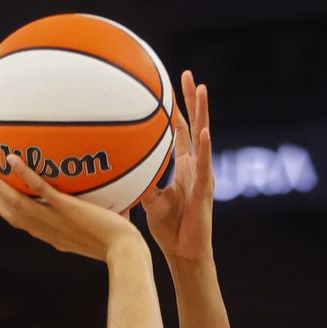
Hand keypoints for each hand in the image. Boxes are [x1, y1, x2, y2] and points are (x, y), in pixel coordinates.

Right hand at [0, 155, 143, 261]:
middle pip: (14, 213)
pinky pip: (40, 190)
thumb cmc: (121, 245)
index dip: (7, 210)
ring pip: (19, 202)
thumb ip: (97, 217)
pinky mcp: (66, 209)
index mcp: (55, 238)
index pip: (25, 224)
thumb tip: (108, 200)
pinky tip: (13, 158)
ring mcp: (56, 219)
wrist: (125, 251)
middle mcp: (50, 230)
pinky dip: (24, 174)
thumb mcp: (102, 232)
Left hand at [142, 70, 214, 262]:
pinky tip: (205, 132)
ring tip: (202, 89)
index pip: (180, 132)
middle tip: (188, 75)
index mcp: (182, 167)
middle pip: (195, 125)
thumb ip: (140, 180)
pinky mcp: (206, 190)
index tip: (169, 86)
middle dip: (192, 100)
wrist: (184, 252)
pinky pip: (205, 166)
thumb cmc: (168, 229)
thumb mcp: (149, 200)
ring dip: (203, 113)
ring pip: (204, 138)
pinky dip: (205, 149)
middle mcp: (195, 165)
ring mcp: (203, 175)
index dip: (176, 110)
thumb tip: (120, 167)